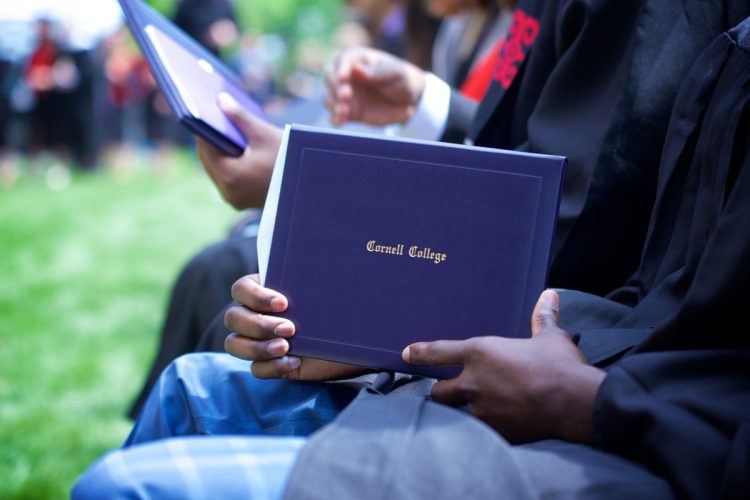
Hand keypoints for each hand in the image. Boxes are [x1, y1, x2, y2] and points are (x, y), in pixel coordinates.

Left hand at [195, 93, 281, 208]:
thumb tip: (220, 100)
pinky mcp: (242, 202)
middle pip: (209, 160)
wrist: (311, 187)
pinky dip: (229, 164)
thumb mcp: (264, 134)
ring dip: (219, 152)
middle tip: (213, 118)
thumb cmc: (289, 160)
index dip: (203, 128)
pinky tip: (235, 148)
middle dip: (211, 140)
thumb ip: (239, 117)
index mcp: (230, 177)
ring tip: (224, 131)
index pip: (205, 148)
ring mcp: (234, 200)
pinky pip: (228, 179)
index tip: (203, 110)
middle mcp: (228, 192)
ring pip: (217, 170)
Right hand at [224, 274, 367, 380]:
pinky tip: (294, 362)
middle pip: (234, 318)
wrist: (360, 338)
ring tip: (286, 347)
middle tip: (289, 328)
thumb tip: (317, 252)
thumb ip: (316, 276)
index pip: (241, 289)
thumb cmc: (343, 306)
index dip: (256, 296)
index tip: (283, 303)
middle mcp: (257, 313)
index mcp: (265, 289)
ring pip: (235, 344)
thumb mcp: (329, 288)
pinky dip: (272, 367)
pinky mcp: (271, 364)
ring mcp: (261, 340)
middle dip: (258, 325)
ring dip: (258, 347)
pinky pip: (256, 368)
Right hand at [325, 47, 425, 125]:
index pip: (343, 60)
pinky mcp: (349, 112)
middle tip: (346, 96)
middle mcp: (348, 76)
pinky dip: (335, 118)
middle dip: (335, 87)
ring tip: (343, 112)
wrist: (409, 101)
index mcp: (359, 59)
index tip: (343, 78)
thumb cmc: (402, 80)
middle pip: (330, 77)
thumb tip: (357, 69)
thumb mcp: (396, 73)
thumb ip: (378, 72)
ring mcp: (347, 94)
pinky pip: (335, 115)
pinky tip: (340, 121)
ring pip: (330, 96)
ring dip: (333, 104)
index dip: (341, 68)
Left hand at [403, 290, 605, 443]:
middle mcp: (473, 381)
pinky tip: (497, 427)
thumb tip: (550, 294)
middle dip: (441, 391)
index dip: (420, 354)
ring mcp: (481, 409)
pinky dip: (485, 430)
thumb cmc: (561, 365)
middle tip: (449, 391)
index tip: (407, 354)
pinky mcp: (494, 432)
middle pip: (439, 391)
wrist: (575, 402)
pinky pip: (480, 432)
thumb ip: (543, 317)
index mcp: (480, 353)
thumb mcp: (551, 337)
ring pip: (457, 414)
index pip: (438, 353)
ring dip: (462, 412)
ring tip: (475, 411)